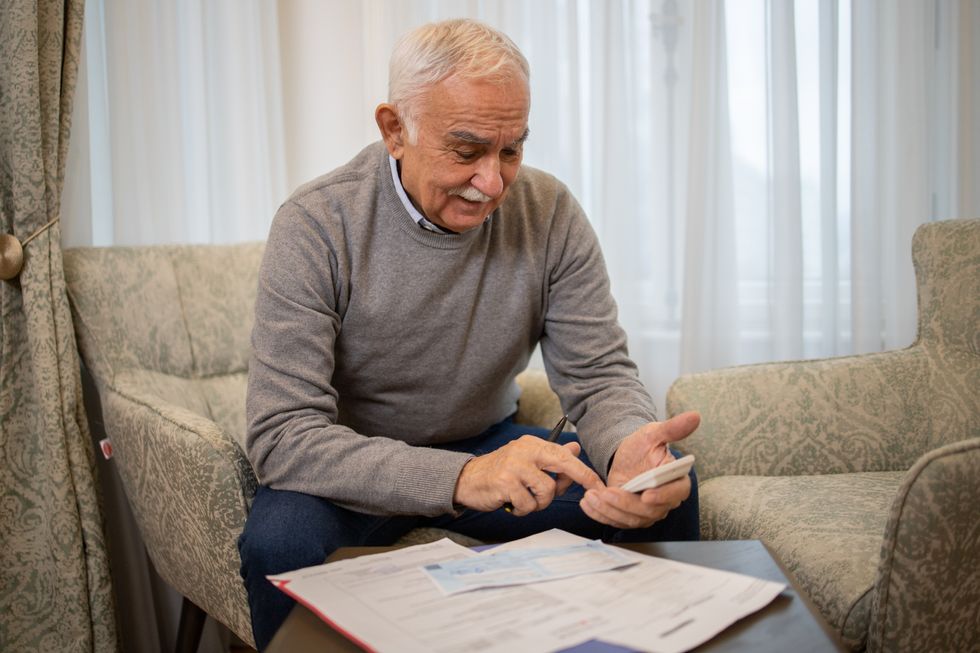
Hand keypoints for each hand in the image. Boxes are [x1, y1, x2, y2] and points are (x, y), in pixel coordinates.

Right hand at [453, 435, 603, 514]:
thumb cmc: (501, 473)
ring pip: (547, 491)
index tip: (599, 485)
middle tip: (591, 492)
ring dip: (539, 502)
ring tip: (525, 500)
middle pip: (562, 465)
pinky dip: (523, 509)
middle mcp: (525, 450)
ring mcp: (515, 466)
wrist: (467, 480)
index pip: (564, 455)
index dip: (584, 471)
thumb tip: (575, 448)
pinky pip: (529, 504)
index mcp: (533, 444)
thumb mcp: (527, 462)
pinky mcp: (505, 482)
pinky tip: (512, 503)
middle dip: (580, 480)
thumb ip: (551, 458)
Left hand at [580, 412, 699, 528]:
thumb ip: (672, 428)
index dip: (663, 496)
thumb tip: (695, 416)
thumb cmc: (643, 446)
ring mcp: (646, 512)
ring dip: (609, 510)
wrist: (626, 456)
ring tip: (592, 496)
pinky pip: (615, 521)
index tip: (646, 494)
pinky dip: (600, 515)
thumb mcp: (654, 434)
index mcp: (676, 481)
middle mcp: (664, 501)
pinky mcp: (629, 517)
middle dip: (626, 504)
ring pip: (630, 519)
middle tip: (608, 493)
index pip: (676, 493)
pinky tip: (586, 504)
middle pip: (649, 511)